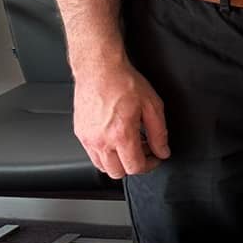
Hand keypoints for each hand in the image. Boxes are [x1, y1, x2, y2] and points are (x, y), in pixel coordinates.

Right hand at [72, 59, 168, 179]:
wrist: (99, 69)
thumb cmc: (124, 83)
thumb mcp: (152, 106)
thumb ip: (159, 133)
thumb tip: (162, 151)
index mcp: (120, 135)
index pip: (135, 167)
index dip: (150, 165)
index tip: (156, 157)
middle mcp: (101, 141)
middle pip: (117, 173)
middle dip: (133, 165)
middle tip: (144, 150)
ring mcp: (87, 139)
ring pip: (102, 167)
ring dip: (118, 161)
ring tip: (130, 143)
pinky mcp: (80, 133)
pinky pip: (92, 154)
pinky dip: (105, 153)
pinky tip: (116, 137)